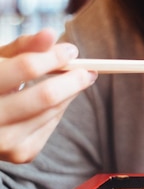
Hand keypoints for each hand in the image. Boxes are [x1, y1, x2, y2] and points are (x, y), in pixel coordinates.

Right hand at [0, 29, 96, 162]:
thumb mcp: (0, 61)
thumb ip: (24, 48)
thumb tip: (51, 34)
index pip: (26, 68)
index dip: (54, 57)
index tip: (72, 50)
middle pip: (46, 96)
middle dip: (72, 79)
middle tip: (88, 70)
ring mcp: (4, 142)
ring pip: (52, 111)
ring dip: (67, 93)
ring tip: (68, 81)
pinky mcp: (19, 154)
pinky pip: (51, 125)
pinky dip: (56, 111)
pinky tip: (46, 104)